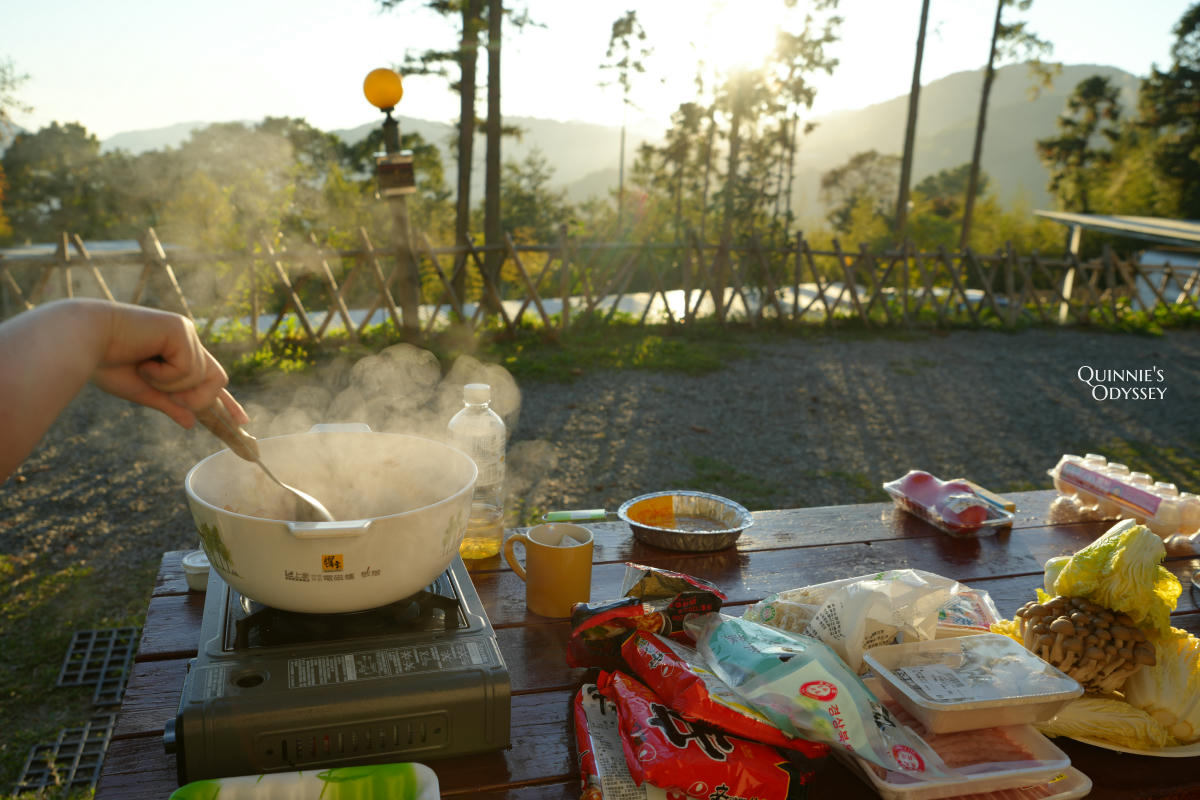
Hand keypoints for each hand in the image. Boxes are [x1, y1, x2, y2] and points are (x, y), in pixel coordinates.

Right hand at [90, 304, 248, 427]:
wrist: (83, 339)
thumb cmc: (106, 362)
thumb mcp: (143, 391)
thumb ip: (170, 404)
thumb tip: (192, 423)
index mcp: (178, 355)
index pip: (210, 380)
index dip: (227, 402)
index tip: (243, 422)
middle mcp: (187, 341)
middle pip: (217, 381)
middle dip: (198, 399)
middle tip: (163, 392)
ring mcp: (186, 333)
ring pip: (203, 378)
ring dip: (172, 386)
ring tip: (144, 370)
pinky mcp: (181, 329)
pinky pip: (189, 368)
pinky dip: (165, 375)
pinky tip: (144, 361)